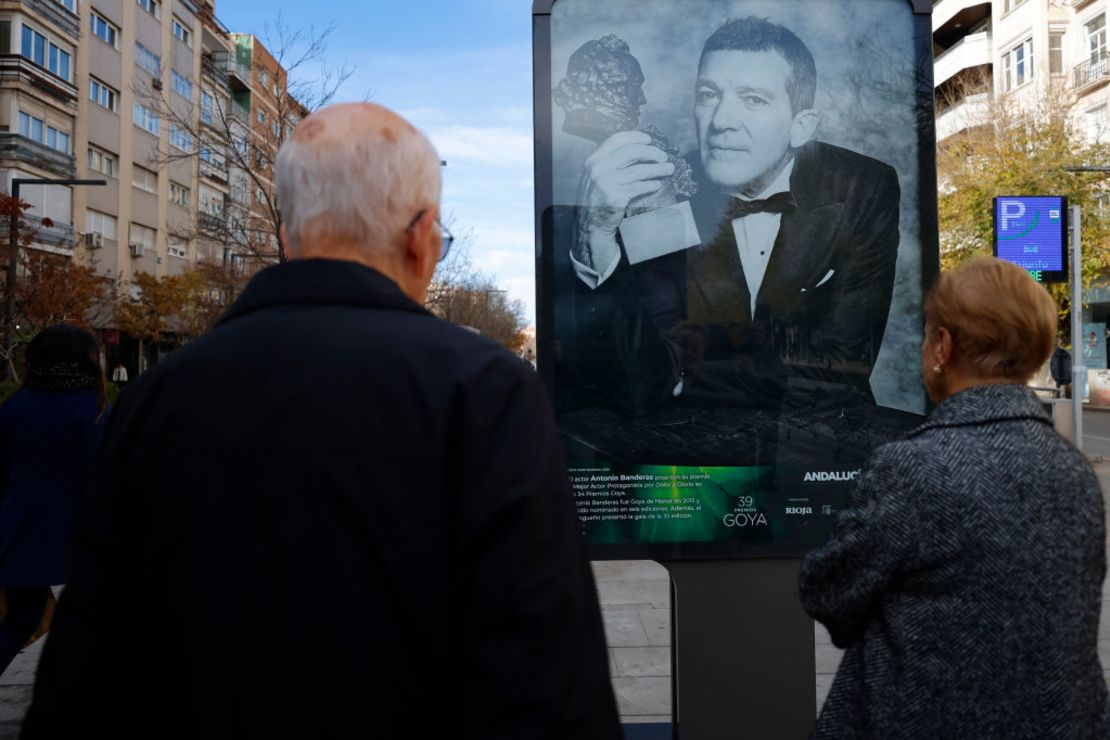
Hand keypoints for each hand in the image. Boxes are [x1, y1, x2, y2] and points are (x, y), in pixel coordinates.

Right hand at [572, 131, 674, 268]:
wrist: (590, 225)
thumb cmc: (597, 199)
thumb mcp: (598, 176)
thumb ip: (612, 162)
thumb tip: (639, 149)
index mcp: (594, 160)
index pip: (616, 139)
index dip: (635, 137)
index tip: (649, 139)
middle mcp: (598, 169)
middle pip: (631, 151)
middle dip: (651, 152)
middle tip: (663, 157)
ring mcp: (605, 183)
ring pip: (639, 170)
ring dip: (657, 169)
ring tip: (669, 169)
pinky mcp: (615, 197)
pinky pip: (639, 187)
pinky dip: (650, 185)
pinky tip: (657, 185)